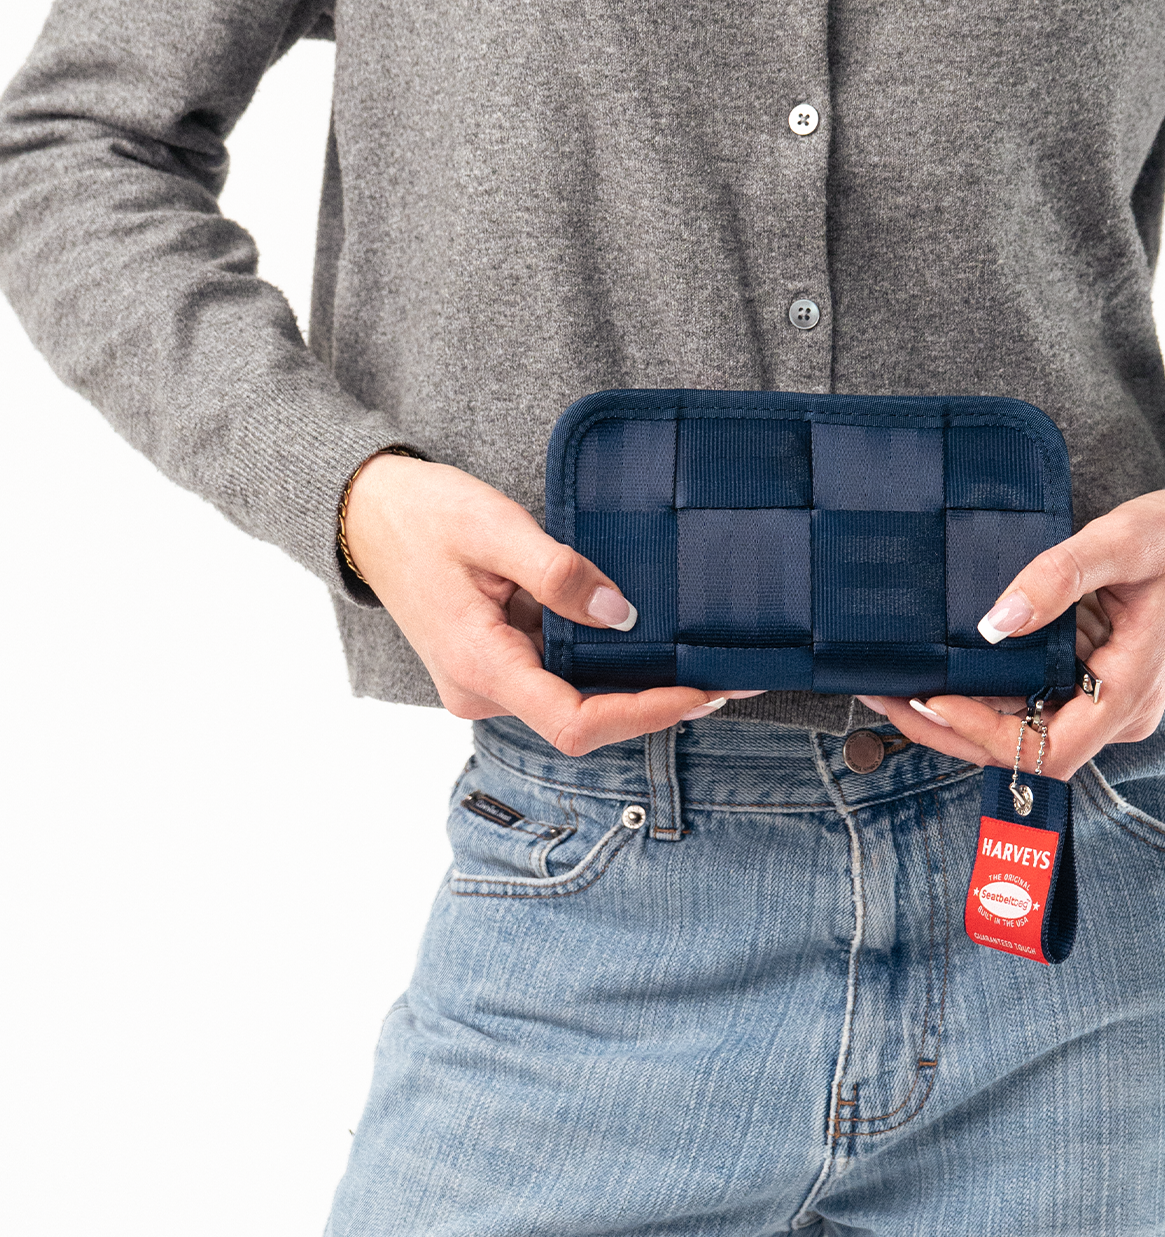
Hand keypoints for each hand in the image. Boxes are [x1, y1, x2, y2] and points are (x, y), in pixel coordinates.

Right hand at [342, 454, 761, 753]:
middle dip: (653, 704)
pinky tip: (648, 643)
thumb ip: (559, 573)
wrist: (366, 514)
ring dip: (633, 687)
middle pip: (582, 720)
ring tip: (702, 664)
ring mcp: (486, 682)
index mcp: (479, 666)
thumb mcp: (495, 528)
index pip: (575, 722)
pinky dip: (604, 666)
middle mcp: (482, 690)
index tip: (700, 692)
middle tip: (725, 681)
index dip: (643, 715)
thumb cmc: (423, 515)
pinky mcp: (495, 665)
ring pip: (573, 701)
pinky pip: (558, 677)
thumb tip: (621, 613)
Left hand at [857, 466, 1164, 779]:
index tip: (929, 698)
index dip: (981, 734)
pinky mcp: (1094, 682)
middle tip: (884, 696)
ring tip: (894, 683)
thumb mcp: (1124, 540)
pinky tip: (940, 666)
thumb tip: (996, 619)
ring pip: (1023, 731)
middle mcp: (1116, 712)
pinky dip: (985, 692)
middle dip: (949, 731)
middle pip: (1022, 751)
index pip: (1045, 750)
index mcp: (1130, 693)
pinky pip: (1033, 702)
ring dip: (959, 715)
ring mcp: (1105, 701)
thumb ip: (1059, 576)